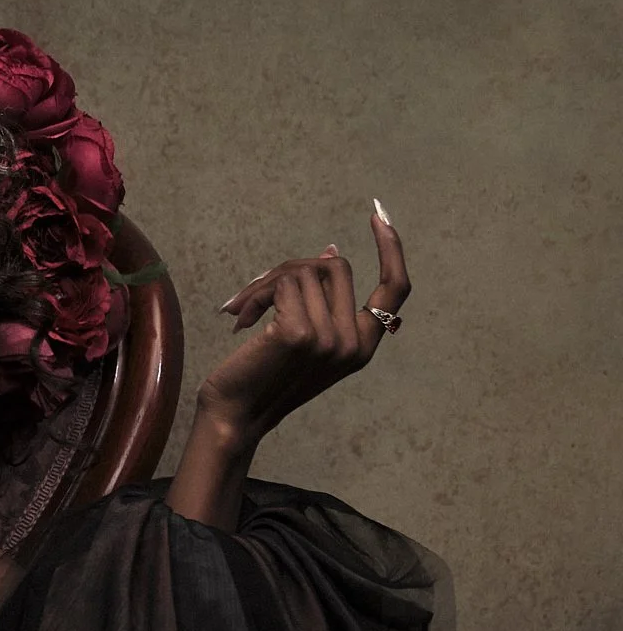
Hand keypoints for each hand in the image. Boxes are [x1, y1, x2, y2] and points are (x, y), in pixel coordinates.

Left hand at [202, 201, 411, 446]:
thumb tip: (332, 251)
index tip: (377, 214)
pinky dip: (255, 295)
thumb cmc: (262, 374)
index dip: (391, 248)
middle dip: (290, 270)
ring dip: (265, 285)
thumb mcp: (302, 338)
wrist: (234, 415)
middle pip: (335, 266)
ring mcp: (330, 339)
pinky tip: (240, 322)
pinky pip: (282, 284)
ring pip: (304, 271)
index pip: (396, 288)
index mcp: (363, 345)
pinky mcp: (300, 334)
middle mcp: (354, 343)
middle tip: (257, 294)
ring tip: (243, 314)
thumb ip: (323, 302)